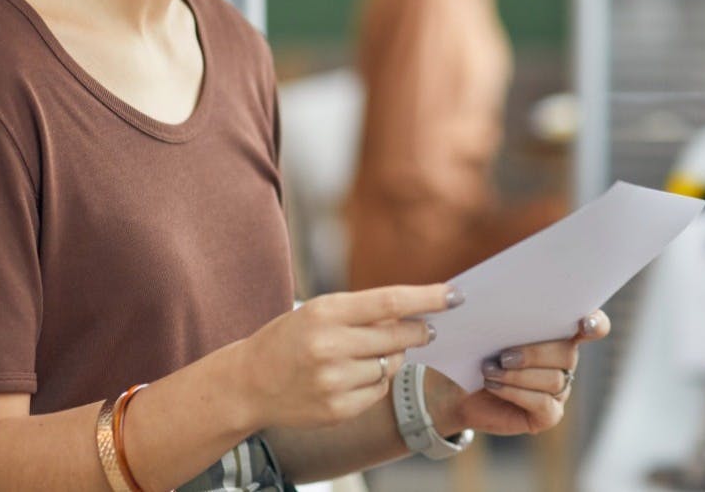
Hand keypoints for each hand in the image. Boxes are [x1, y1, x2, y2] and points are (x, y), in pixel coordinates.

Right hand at [240, 284, 458, 429]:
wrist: (249, 383)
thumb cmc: (291, 338)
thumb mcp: (320, 311)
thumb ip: (365, 311)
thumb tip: (417, 312)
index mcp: (326, 313)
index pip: (390, 302)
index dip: (428, 298)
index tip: (456, 295)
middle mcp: (329, 347)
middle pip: (399, 336)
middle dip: (420, 331)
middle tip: (427, 328)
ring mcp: (333, 382)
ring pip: (391, 365)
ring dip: (391, 358)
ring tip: (362, 354)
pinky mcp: (337, 410)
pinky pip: (378, 391)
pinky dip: (376, 381)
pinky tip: (352, 376)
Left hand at [429, 311, 610, 436]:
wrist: (454, 388)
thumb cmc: (473, 349)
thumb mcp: (485, 326)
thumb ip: (504, 312)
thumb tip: (505, 296)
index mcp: (558, 330)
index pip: (592, 324)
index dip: (595, 323)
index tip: (584, 324)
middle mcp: (564, 359)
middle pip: (567, 354)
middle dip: (535, 353)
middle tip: (503, 355)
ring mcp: (559, 388)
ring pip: (554, 380)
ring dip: (518, 375)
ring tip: (489, 371)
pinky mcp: (548, 414)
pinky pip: (543, 404)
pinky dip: (517, 393)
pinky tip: (494, 386)